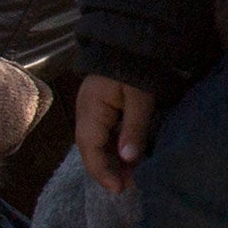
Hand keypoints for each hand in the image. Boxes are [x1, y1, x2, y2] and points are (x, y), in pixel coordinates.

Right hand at [76, 74, 157, 193]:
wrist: (135, 38)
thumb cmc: (138, 64)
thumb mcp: (140, 96)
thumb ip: (134, 127)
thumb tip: (128, 159)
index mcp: (90, 109)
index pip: (90, 149)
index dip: (103, 172)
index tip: (120, 189)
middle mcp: (87, 112)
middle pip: (92, 149)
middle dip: (109, 169)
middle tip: (131, 185)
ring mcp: (94, 110)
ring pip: (99, 144)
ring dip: (114, 160)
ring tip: (133, 176)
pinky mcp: (105, 108)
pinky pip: (106, 134)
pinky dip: (117, 148)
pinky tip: (131, 158)